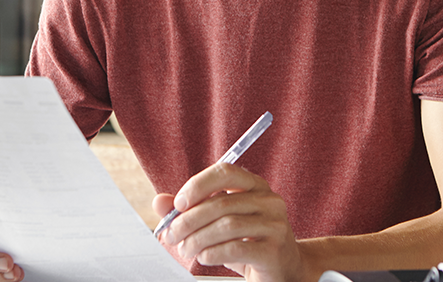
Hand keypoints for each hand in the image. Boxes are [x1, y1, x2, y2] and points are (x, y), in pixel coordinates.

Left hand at [153, 164, 306, 281]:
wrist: (283, 271)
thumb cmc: (248, 243)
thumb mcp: (219, 223)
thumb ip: (191, 210)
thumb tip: (158, 201)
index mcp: (256, 186)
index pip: (226, 172)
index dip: (198, 184)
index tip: (178, 203)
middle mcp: (269, 201)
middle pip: (221, 203)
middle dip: (189, 220)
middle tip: (171, 235)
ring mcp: (275, 225)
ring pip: (227, 226)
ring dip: (197, 239)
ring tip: (185, 249)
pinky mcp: (274, 251)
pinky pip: (236, 248)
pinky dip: (212, 253)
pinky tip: (204, 257)